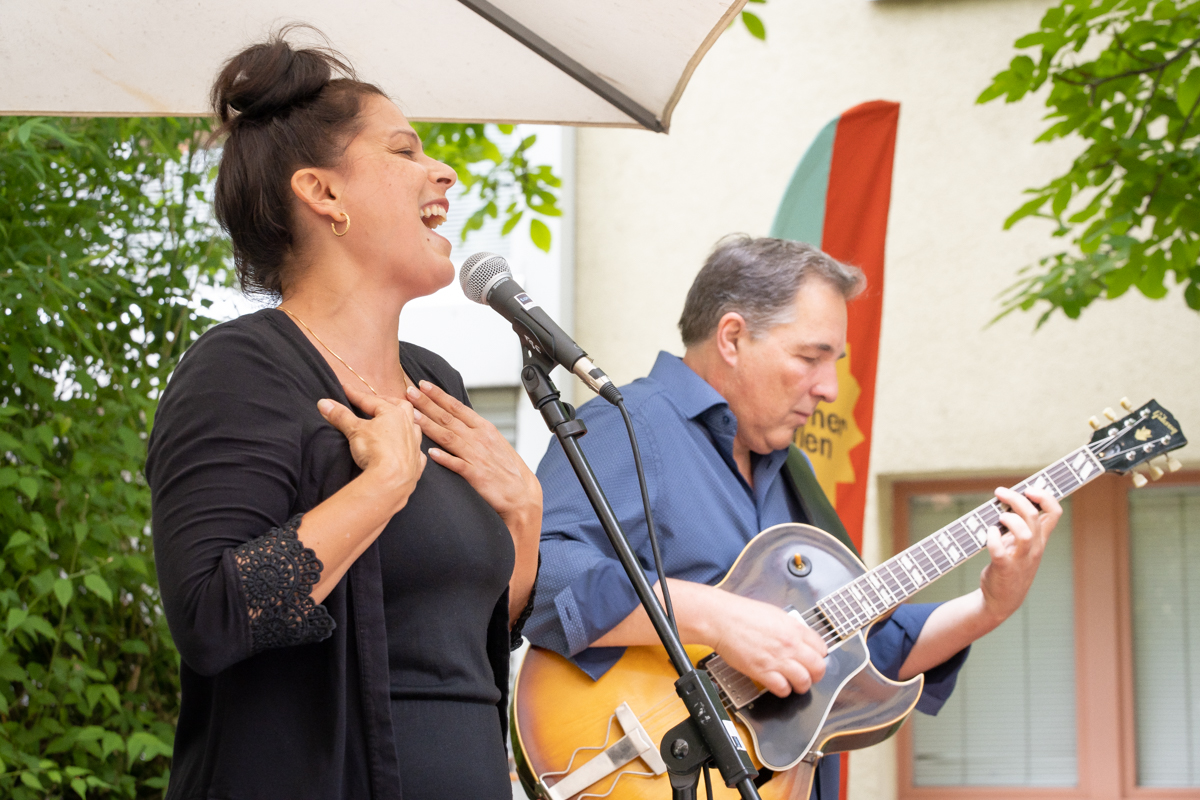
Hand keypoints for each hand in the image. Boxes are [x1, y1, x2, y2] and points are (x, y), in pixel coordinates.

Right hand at [319, 386, 425, 512]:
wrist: (392, 480)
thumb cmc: (375, 450)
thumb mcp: (354, 430)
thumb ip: (341, 416)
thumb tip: (324, 403)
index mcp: (394, 414)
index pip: (371, 400)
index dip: (356, 395)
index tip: (346, 389)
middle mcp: (408, 426)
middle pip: (402, 407)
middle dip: (389, 402)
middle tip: (377, 402)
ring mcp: (415, 444)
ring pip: (414, 427)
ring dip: (405, 423)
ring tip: (396, 423)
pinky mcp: (417, 463)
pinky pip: (417, 452)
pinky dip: (412, 449)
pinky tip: (407, 450)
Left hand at [406, 380, 541, 529]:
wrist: (522, 493)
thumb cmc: (508, 469)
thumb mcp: (494, 442)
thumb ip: (475, 430)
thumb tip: (457, 420)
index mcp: (484, 428)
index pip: (457, 407)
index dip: (438, 395)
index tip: (423, 385)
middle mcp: (479, 439)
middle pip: (448, 418)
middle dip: (427, 403)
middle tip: (409, 392)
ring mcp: (477, 456)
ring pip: (449, 437)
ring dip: (429, 425)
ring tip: (412, 415)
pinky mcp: (476, 476)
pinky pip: (458, 465)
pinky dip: (445, 458)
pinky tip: (430, 453)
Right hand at [709, 592, 827, 697]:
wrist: (721, 619)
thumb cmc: (742, 614)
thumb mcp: (774, 614)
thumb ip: (790, 627)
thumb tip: (799, 637)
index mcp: (794, 628)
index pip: (822, 648)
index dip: (819, 656)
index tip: (815, 659)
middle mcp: (790, 644)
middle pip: (818, 667)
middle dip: (816, 675)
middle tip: (810, 676)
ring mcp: (777, 659)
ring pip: (803, 681)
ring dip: (801, 685)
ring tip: (796, 684)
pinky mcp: (762, 671)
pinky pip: (782, 688)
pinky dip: (783, 690)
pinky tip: (779, 686)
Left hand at [979, 485, 1061, 622]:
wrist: (1002, 600)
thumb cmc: (1010, 565)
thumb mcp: (1020, 544)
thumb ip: (1020, 524)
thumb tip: (1009, 497)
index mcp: (1039, 540)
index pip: (1054, 513)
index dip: (1045, 496)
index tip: (1028, 488)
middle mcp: (1034, 548)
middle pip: (1035, 517)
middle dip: (1017, 499)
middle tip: (1000, 492)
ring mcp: (1020, 560)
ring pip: (1025, 534)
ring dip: (1010, 520)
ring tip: (998, 516)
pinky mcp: (1004, 569)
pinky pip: (1000, 552)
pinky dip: (992, 539)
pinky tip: (988, 533)